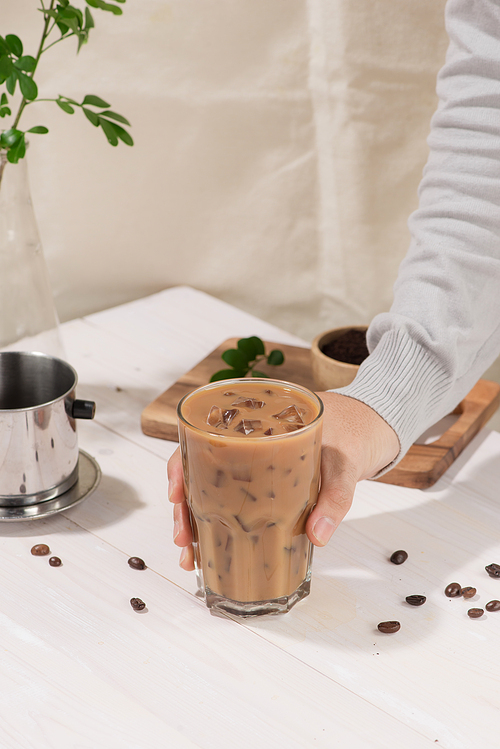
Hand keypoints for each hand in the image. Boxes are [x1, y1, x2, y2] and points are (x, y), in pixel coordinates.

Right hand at [167, 391, 399, 568]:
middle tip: (182, 540)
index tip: (176, 493)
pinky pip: (232, 500)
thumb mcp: (344, 464)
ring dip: (194, 520)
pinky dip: (217, 522)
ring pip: (209, 489)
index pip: (202, 439)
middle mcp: (244, 444)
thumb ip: (335, 498)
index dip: (181, 465)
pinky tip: (208, 546)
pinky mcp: (263, 484)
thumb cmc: (350, 435)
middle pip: (197, 471)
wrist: (367, 428)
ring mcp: (252, 465)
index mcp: (254, 425)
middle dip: (183, 508)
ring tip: (190, 553)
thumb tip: (318, 536)